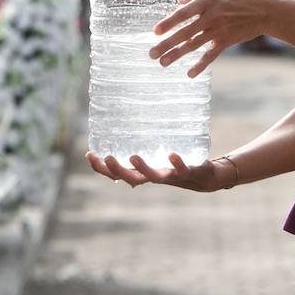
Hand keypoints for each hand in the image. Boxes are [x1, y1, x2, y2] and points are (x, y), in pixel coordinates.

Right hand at [85, 151, 230, 191]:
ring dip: (142, 168)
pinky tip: (171, 154)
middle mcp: (155, 176)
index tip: (89, 154)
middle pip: (131, 178)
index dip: (101, 167)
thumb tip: (127, 116)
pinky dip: (176, 162)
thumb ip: (144, 141)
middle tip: (105, 157)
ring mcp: (171, 175)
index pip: (117, 174)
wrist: (205, 176)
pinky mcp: (189, 170)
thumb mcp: (158, 151)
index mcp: (144, 172)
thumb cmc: (176, 162)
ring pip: (154, 176)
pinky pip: (182, 168)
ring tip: (132, 157)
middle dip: (116, 170)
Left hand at [150, 0, 274, 75]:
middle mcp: (211, 17)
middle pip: (184, 32)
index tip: (155, 32)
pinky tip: (190, 73)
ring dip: (177, 54)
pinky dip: (201, 65)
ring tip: (162, 63)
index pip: (184, 13)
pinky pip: (211, 55)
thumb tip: (180, 2)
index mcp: (208, 0)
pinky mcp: (226, 41)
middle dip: (166, 44)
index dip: (168, 22)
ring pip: (193, 44)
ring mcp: (218, 30)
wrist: (268, 11)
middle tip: (151, 54)